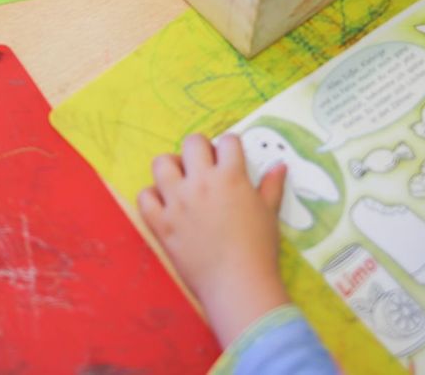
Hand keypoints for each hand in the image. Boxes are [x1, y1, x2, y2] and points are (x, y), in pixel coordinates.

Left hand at [138, 133, 291, 346]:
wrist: (237, 284)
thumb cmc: (258, 249)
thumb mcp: (269, 213)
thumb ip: (271, 186)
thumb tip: (279, 165)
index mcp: (231, 176)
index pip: (228, 141)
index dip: (230, 147)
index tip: (230, 157)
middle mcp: (201, 183)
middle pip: (192, 143)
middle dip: (200, 149)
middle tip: (205, 167)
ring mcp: (177, 202)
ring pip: (161, 163)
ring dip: (171, 167)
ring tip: (181, 181)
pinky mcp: (161, 223)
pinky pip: (145, 197)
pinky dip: (152, 198)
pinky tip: (165, 206)